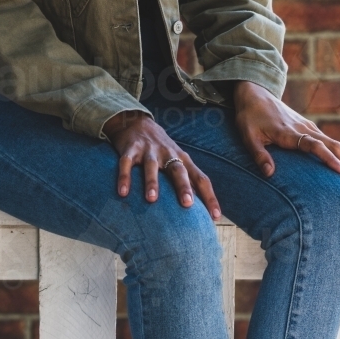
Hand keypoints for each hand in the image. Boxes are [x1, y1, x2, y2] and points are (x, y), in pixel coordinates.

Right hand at [103, 111, 220, 217]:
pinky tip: (123, 192)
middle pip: (179, 170)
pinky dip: (124, 177)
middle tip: (187, 203)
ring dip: (152, 182)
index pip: (201, 179)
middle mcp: (169, 154)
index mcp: (183, 160)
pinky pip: (127, 163)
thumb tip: (200, 212)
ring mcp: (149, 151)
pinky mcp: (131, 149)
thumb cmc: (162, 151)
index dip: (209, 197)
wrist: (137, 122)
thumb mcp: (178, 162)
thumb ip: (188, 182)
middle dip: (183, 187)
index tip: (215, 216)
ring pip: (152, 167)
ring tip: (151, 199)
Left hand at [233, 81, 339, 186]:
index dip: (329, 159)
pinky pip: (328, 142)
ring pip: (334, 144)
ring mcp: (308, 127)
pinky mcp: (308, 128)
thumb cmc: (249, 117)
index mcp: (290, 132)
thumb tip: (269, 175)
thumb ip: (259, 155)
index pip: (315, 146)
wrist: (255, 94)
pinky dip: (339, 155)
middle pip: (333, 146)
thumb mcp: (248, 136)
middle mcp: (304, 129)